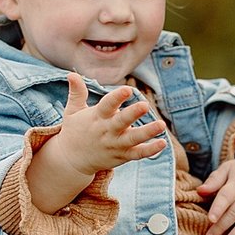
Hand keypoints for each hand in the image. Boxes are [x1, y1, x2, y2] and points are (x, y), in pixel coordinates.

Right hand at [51, 72, 168, 175]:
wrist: (71, 160)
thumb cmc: (75, 131)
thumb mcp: (72, 111)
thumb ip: (77, 92)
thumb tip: (72, 74)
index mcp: (96, 117)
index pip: (106, 106)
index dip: (117, 98)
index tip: (127, 89)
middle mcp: (107, 131)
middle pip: (121, 122)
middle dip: (133, 114)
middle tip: (145, 105)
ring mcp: (115, 145)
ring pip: (133, 139)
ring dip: (147, 132)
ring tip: (161, 124)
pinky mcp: (122, 156)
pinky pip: (138, 154)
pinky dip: (150, 150)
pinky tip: (163, 143)